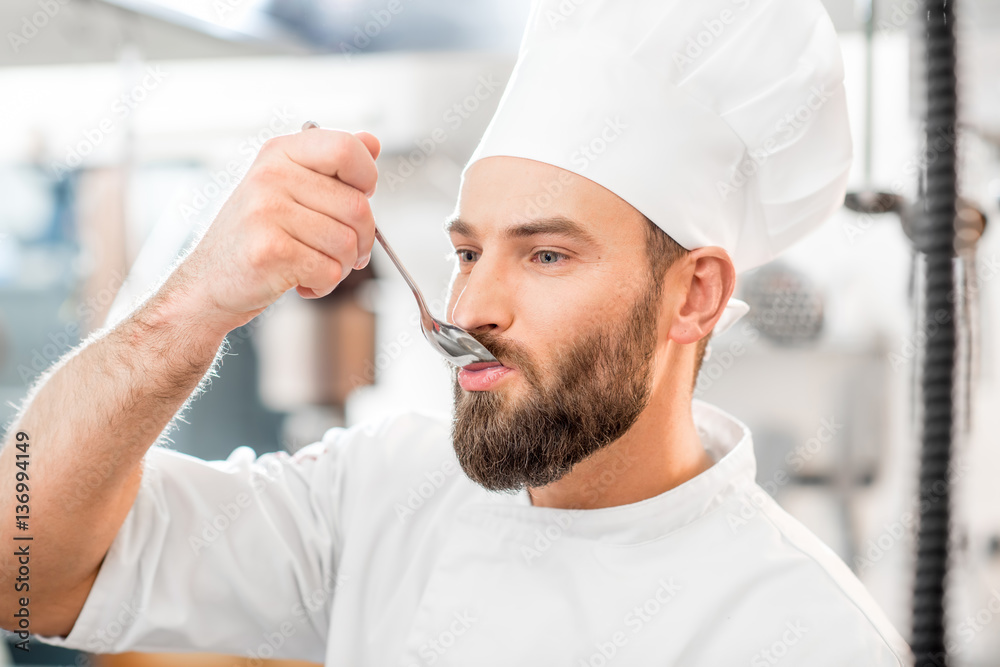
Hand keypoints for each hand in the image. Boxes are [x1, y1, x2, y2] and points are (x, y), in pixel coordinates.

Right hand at [171, 125, 380, 333]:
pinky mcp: (270, 250)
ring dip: (340, 266)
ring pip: (346, 244)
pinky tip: (301, 281)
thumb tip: (372, 142)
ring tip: (314, 266)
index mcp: (281, 154)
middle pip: (357, 207)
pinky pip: (329, 271)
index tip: (359, 198)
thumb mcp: (290, 190)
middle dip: (361, 240)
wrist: (209, 282)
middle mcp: (271, 176)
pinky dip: (324, 286)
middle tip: (342, 252)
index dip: (367, 178)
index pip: (347, 149)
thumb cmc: (254, 238)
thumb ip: (333, 166)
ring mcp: (267, 211)